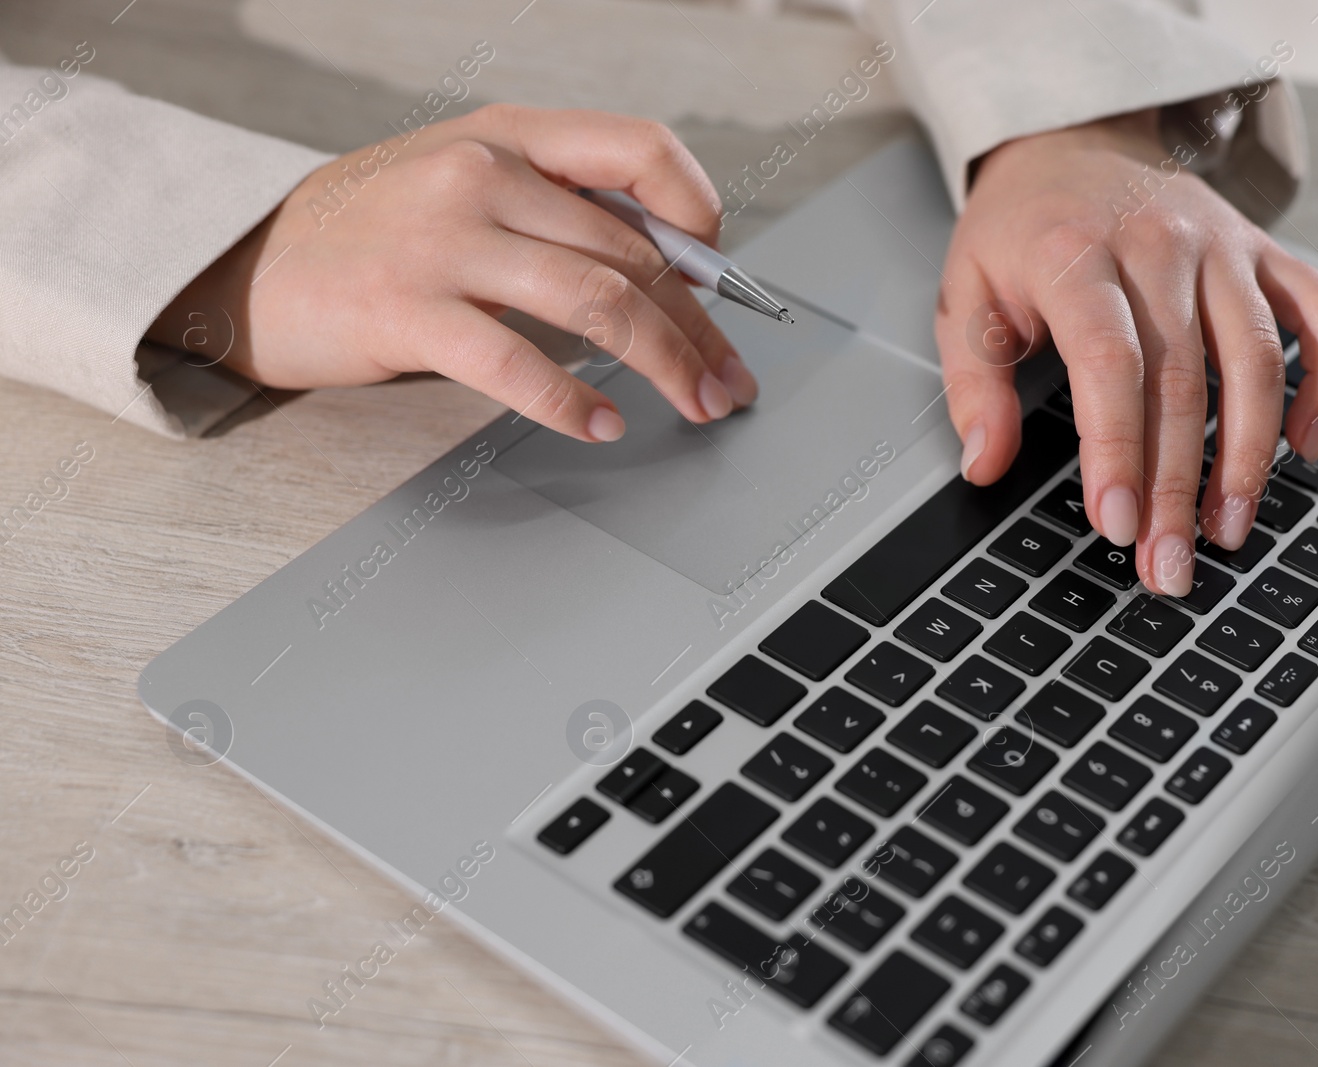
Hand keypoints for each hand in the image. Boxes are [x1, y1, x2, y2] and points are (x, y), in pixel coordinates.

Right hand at [150, 105, 757, 441]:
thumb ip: (553, 212)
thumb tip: (667, 272)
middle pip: (634, 252)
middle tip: (729, 381)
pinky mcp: (407, 310)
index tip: (718, 276)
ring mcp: (443, 240)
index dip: (698, 213)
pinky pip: (517, 361)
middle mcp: (481, 175)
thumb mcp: (464, 186)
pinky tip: (602, 424)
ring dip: (666, 364)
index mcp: (507, 137)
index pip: (641, 149)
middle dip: (700, 328)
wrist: (247, 266)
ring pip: (598, 302)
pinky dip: (574, 401)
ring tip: (695, 407)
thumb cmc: (371, 233)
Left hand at [935, 108, 1317, 594]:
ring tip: (1229, 529)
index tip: (1116, 525)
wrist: (1074, 139)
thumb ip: (974, 383)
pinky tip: (1306, 447)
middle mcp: (1160, 245)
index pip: (1110, 363)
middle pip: (1184, 380)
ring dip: (1251, 455)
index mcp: (1076, 254)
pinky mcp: (1264, 251)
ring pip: (1258, 358)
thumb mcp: (965, 295)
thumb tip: (984, 464)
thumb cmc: (1019, 229)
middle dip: (1179, 487)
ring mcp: (1222, 246)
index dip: (1118, 450)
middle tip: (1170, 567)